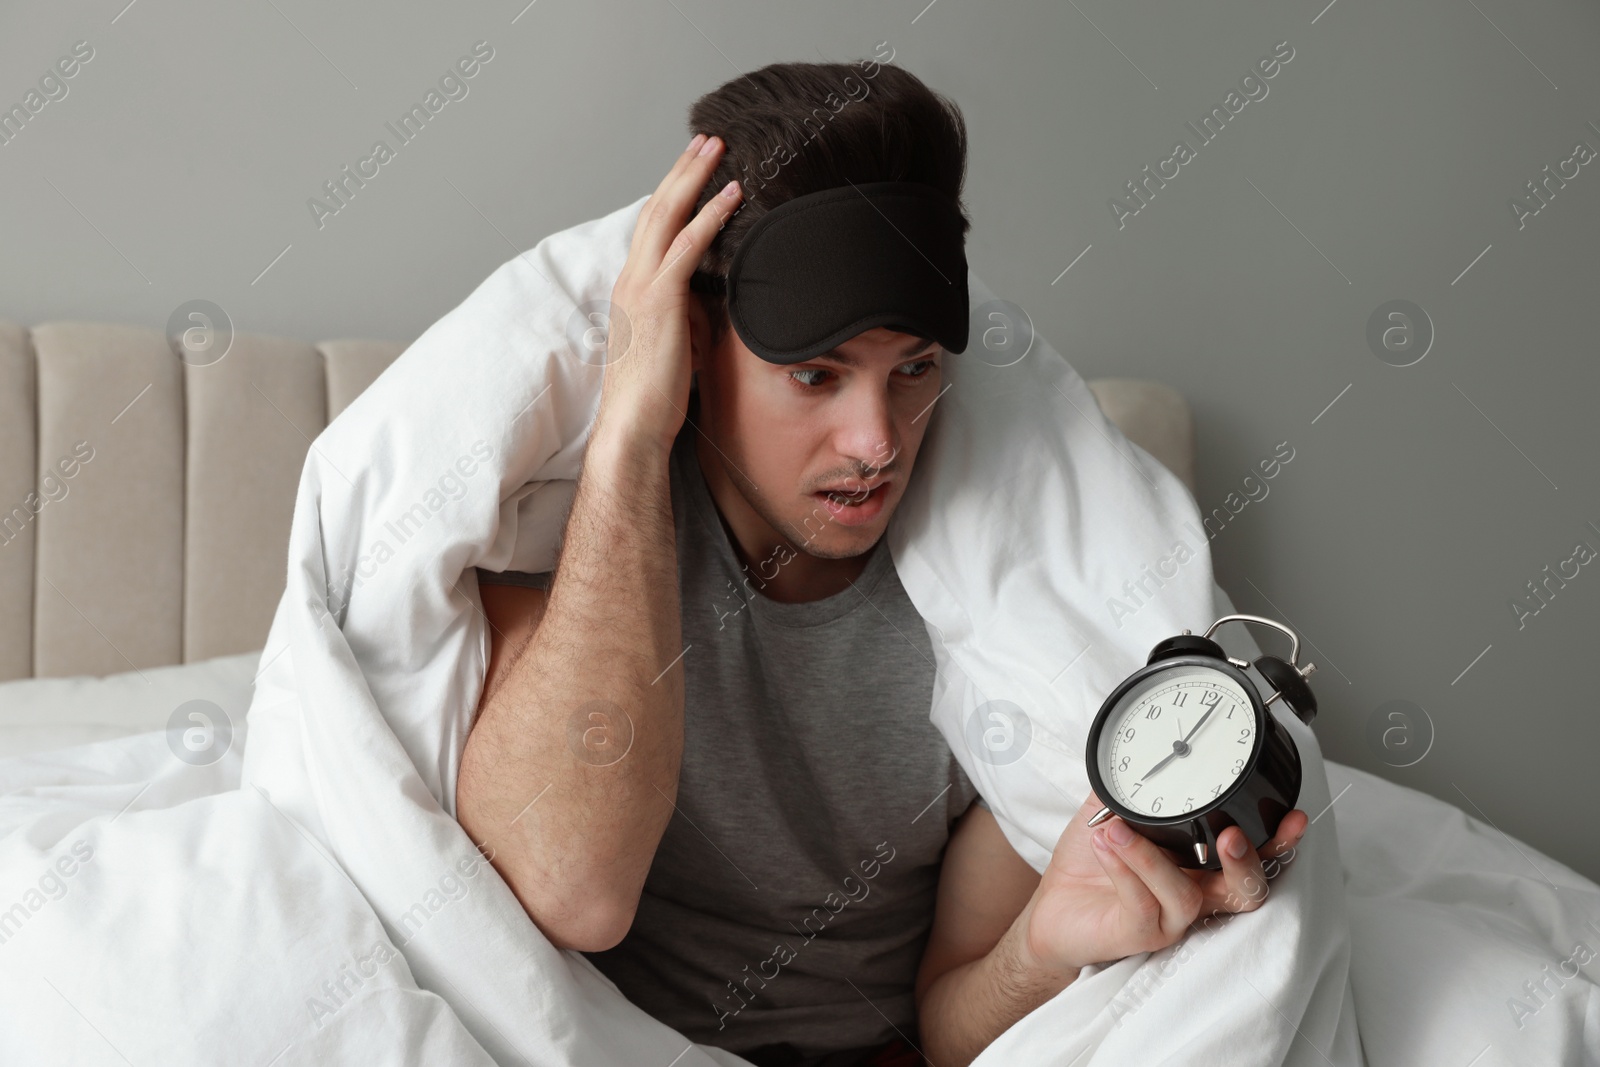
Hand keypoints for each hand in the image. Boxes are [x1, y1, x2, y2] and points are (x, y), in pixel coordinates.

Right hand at [596, 133, 742, 452]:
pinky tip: (732, 193)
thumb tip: (715, 304)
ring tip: (717, 147)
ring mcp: (642, 287)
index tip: (691, 170)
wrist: (632, 429)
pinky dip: (711, 214)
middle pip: (654, 209)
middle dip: (681, 170)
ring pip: (667, 215)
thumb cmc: (653, 400)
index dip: (670, 196)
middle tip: (706, 140)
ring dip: (693, 176)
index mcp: (631, 291)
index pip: (650, 230)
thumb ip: (689, 317)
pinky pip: (688, 245)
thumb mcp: (674, 347)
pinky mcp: (661, 300)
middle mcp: (631, 281)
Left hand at [1016, 791, 1307, 975]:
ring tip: (1117, 829)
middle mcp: (1197, 892)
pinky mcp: (1142, 933)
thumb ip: (1132, 787)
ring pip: (1190, 897)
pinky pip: (1143, 902)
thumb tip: (1142, 749)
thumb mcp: (1113, 812)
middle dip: (1248, 863)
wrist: (1055, 906)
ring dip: (1153, 859)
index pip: (1255, 854)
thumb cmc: (1092, 862)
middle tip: (1231, 837)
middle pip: (1248, 890)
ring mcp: (1172, 917)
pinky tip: (1105, 844)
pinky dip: (1124, 868)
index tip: (1293, 816)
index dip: (1280, 840)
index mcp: (1202, 863)